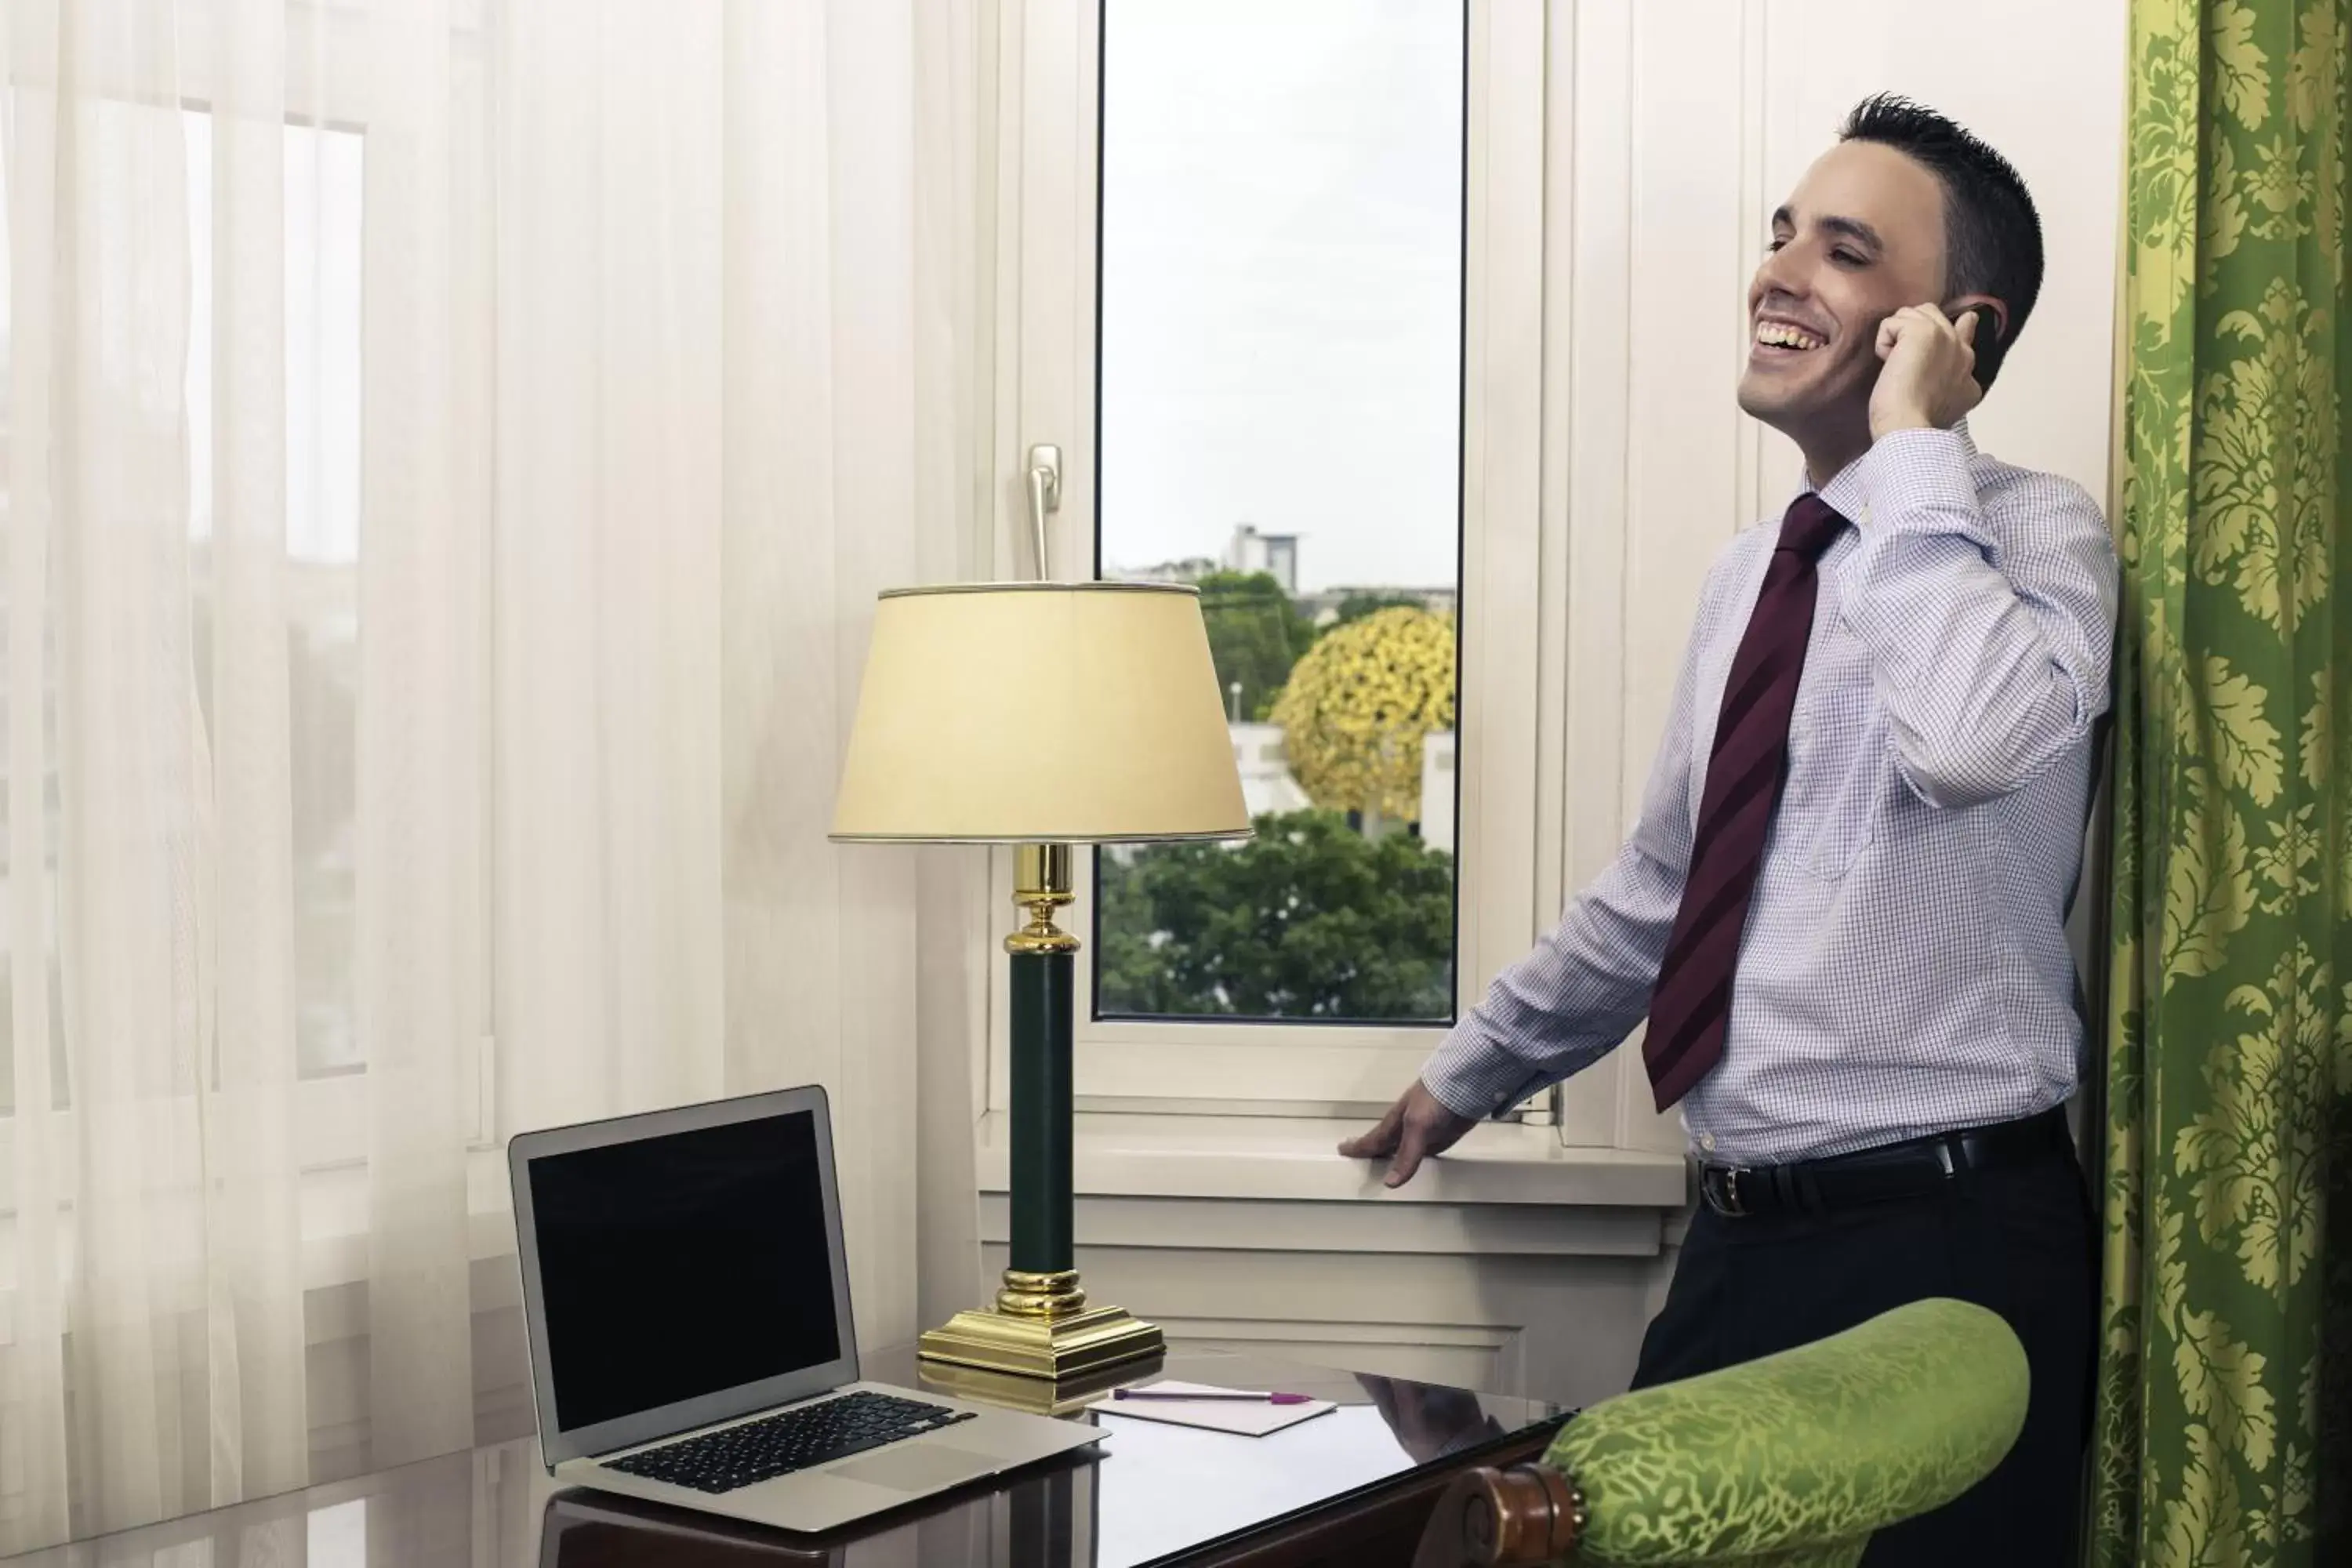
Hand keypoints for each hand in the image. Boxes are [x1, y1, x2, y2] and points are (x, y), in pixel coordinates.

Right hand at [1337, 1080, 1478, 1187]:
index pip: (1372, 1140)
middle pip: (1386, 1144)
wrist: (1465, 1084)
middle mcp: (1406, 1129)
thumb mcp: (1416, 1126)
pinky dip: (1417, 1159)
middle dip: (1372, 1151)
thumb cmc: (1434, 1098)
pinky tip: (1418, 1164)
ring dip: (1394, 1157)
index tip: (1343, 1150)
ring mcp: (1424, 1132)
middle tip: (1359, 1158)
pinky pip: (1425, 1153)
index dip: (1358, 1147)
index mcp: (1395, 1124)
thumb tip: (1390, 1182)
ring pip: (1404, 1150)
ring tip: (1385, 1167)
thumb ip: (1406, 1156)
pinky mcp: (1442, 1136)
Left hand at [1868, 303, 1982, 441]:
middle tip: (1901, 362)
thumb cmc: (1918, 422)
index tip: (1964, 322)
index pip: (1966, 331)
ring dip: (1895, 335)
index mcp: (1967, 369)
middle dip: (1910, 331)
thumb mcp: (1948, 403)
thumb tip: (1963, 380)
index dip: (1956, 327)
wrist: (1909, 426)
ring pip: (1912, 313)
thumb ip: (1955, 382)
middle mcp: (1962, 349)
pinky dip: (1882, 343)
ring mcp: (1946, 336)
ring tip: (1895, 364)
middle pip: (1933, 316)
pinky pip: (1892, 323)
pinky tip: (1888, 364)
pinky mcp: (1923, 330)